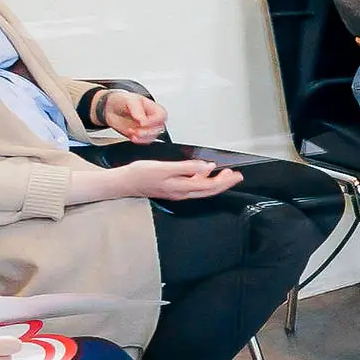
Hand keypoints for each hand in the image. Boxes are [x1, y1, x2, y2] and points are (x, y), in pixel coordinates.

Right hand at [82, 156, 241, 202]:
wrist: (124, 182)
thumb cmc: (141, 174)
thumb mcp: (165, 168)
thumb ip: (187, 168)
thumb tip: (207, 167)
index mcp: (182, 188)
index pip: (209, 186)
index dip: (225, 181)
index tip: (236, 175)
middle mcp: (182, 193)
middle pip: (209, 190)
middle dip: (224, 183)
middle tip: (236, 175)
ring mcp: (177, 192)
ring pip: (202, 188)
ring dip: (215, 181)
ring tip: (225, 172)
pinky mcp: (172, 189)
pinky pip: (193, 186)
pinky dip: (202, 179)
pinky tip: (203, 170)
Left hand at [94, 86, 168, 138]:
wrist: (112, 108)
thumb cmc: (124, 101)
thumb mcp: (131, 101)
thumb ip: (137, 110)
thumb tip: (143, 120)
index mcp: (155, 109)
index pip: (161, 116)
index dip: (153, 121)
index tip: (142, 122)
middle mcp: (154, 119)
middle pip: (158, 129)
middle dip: (146, 132)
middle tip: (136, 130)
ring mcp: (148, 128)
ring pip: (152, 137)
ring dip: (141, 137)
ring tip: (132, 132)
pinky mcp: (141, 136)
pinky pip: (144, 141)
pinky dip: (138, 140)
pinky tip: (132, 136)